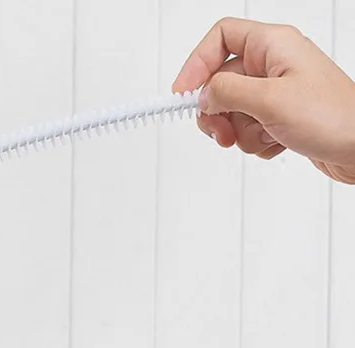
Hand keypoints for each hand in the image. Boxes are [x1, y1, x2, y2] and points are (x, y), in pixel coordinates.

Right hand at [172, 17, 354, 183]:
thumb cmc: (332, 117)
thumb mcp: (270, 101)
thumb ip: (228, 92)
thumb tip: (203, 95)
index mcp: (273, 46)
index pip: (221, 37)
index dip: (196, 63)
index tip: (182, 93)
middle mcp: (273, 64)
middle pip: (221, 81)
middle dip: (217, 112)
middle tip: (221, 132)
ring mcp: (276, 91)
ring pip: (232, 110)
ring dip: (239, 132)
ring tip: (262, 137)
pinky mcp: (279, 116)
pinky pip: (248, 128)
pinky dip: (255, 141)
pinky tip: (276, 142)